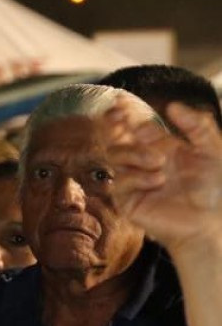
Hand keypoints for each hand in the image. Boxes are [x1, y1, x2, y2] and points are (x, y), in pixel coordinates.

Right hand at [108, 101, 221, 255]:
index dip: (126, 115)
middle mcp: (143, 163)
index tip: (119, 103)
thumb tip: (172, 106)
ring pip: (115, 156)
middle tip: (116, 117)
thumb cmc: (215, 190)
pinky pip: (120, 182)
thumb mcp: (213, 151)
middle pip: (117, 139)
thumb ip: (197, 126)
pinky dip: (137, 178)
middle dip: (114, 127)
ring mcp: (133, 182)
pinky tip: (157, 181)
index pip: (136, 127)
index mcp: (161, 149)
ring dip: (135, 154)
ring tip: (159, 162)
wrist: (211, 223)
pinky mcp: (127, 201)